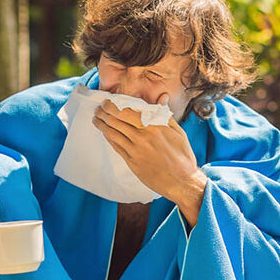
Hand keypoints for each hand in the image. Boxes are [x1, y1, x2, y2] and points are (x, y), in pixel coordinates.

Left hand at [91, 98, 207, 222]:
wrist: (181, 182)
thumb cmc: (183, 157)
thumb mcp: (179, 133)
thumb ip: (167, 115)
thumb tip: (163, 97)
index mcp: (154, 127)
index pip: (127, 111)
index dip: (114, 105)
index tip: (108, 101)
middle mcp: (143, 137)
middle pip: (116, 120)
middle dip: (104, 112)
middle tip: (99, 108)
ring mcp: (135, 150)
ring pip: (112, 133)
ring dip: (102, 124)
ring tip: (96, 119)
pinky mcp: (131, 162)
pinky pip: (116, 146)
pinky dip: (108, 137)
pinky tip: (105, 133)